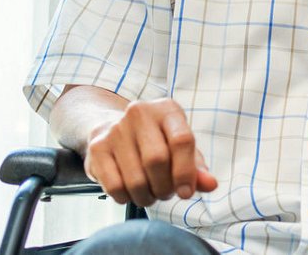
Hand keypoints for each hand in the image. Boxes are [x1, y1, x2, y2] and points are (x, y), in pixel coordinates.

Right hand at [81, 98, 218, 206]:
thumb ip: (197, 168)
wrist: (112, 130)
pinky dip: (127, 198)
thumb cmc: (156, 142)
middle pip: (157, 160)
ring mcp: (115, 129)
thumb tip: (210, 184)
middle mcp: (139, 113)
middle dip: (165, 187)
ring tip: (150, 193)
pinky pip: (115, 187)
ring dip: (147, 196)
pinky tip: (131, 192)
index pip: (182, 140)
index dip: (186, 172)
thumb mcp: (181, 150)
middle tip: (166, 193)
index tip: (186, 193)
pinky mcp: (97, 148)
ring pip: (136, 179)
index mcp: (167, 109)